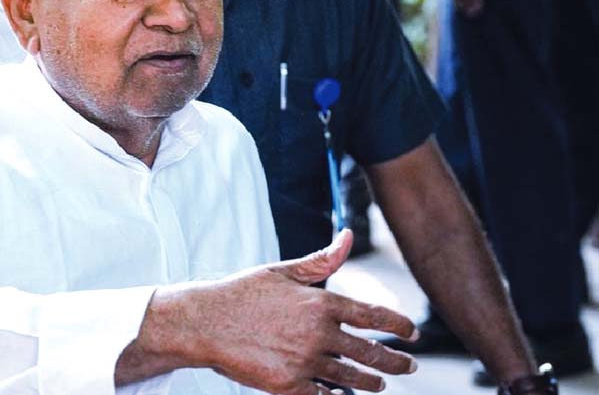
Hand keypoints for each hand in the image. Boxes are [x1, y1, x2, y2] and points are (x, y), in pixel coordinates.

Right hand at [143, 230, 418, 393]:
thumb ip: (321, 260)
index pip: (373, 316)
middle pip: (370, 353)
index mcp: (320, 302)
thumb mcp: (282, 271)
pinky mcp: (288, 386)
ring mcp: (304, 362)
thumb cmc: (242, 293)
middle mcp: (318, 333)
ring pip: (351, 378)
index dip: (399, 326)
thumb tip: (348, 237)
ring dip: (371, 383)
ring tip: (379, 384)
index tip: (413, 333)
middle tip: (408, 366)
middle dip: (394, 362)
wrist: (204, 323)